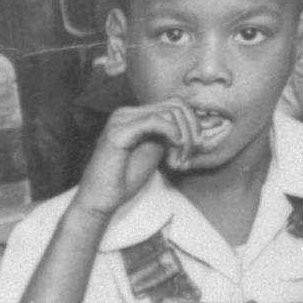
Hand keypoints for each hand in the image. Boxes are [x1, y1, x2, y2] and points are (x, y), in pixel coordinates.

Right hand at [77, 101, 203, 215]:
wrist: (101, 198)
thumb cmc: (126, 177)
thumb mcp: (157, 150)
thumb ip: (173, 135)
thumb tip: (201, 125)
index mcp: (136, 114)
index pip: (175, 105)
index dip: (193, 125)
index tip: (195, 150)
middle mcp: (127, 112)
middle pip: (176, 106)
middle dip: (191, 132)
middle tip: (187, 159)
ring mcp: (120, 119)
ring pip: (170, 113)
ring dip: (184, 140)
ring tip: (178, 163)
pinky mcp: (118, 131)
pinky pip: (155, 121)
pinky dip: (172, 135)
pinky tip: (173, 155)